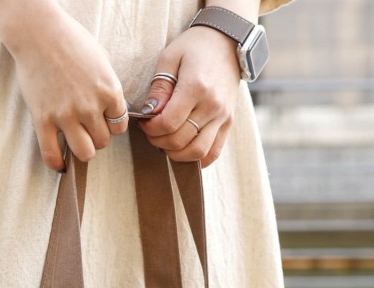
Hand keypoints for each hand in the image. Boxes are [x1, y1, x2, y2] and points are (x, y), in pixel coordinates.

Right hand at [0, 0, 127, 170]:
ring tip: (75, 140)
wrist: (38, 32)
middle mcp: (90, 106)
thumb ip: (109, 88)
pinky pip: (52, 154)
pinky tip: (59, 163)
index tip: (102, 120)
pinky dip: (56, 163)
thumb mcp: (102, 62)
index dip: (111, 126)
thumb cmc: (70, 41)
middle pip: (103, 142)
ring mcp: (66, 115)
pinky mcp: (43, 120)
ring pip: (84, 153)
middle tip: (86, 128)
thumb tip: (112, 111)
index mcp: (109, 91)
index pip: (119, 126)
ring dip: (82, 150)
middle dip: (96, 137)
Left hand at [138, 26, 243, 167]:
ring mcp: (223, 117)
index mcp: (196, 87)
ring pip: (197, 152)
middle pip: (180, 140)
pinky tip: (185, 150)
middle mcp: (212, 105)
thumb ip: (159, 87)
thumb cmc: (195, 47)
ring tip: (167, 142)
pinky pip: (213, 153)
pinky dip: (197, 159)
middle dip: (159, 141)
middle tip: (152, 132)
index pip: (168, 123)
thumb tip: (149, 112)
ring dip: (176, 154)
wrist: (227, 42)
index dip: (151, 129)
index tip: (145, 123)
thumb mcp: (170, 57)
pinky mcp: (228, 123)